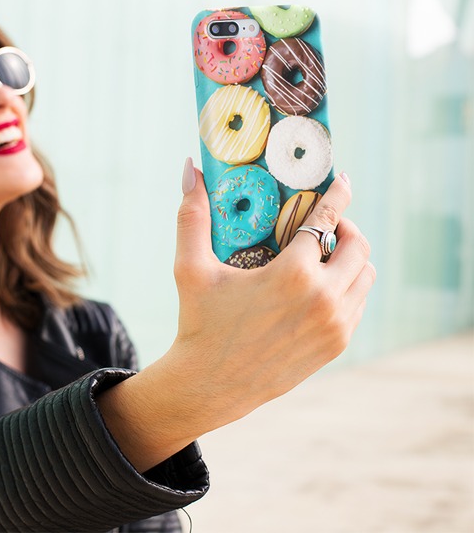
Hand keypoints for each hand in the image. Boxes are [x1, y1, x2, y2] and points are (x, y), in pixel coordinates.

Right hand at [97, 159, 374, 471]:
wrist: (210, 385)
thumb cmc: (199, 324)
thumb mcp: (191, 268)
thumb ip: (192, 216)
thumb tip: (188, 168)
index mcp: (293, 275)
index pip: (327, 220)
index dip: (339, 194)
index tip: (343, 180)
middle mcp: (323, 298)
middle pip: (358, 246)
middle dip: (346, 227)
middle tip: (324, 225)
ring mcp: (335, 325)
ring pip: (365, 276)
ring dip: (351, 259)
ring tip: (324, 255)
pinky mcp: (336, 345)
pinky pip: (358, 304)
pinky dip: (348, 287)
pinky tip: (321, 286)